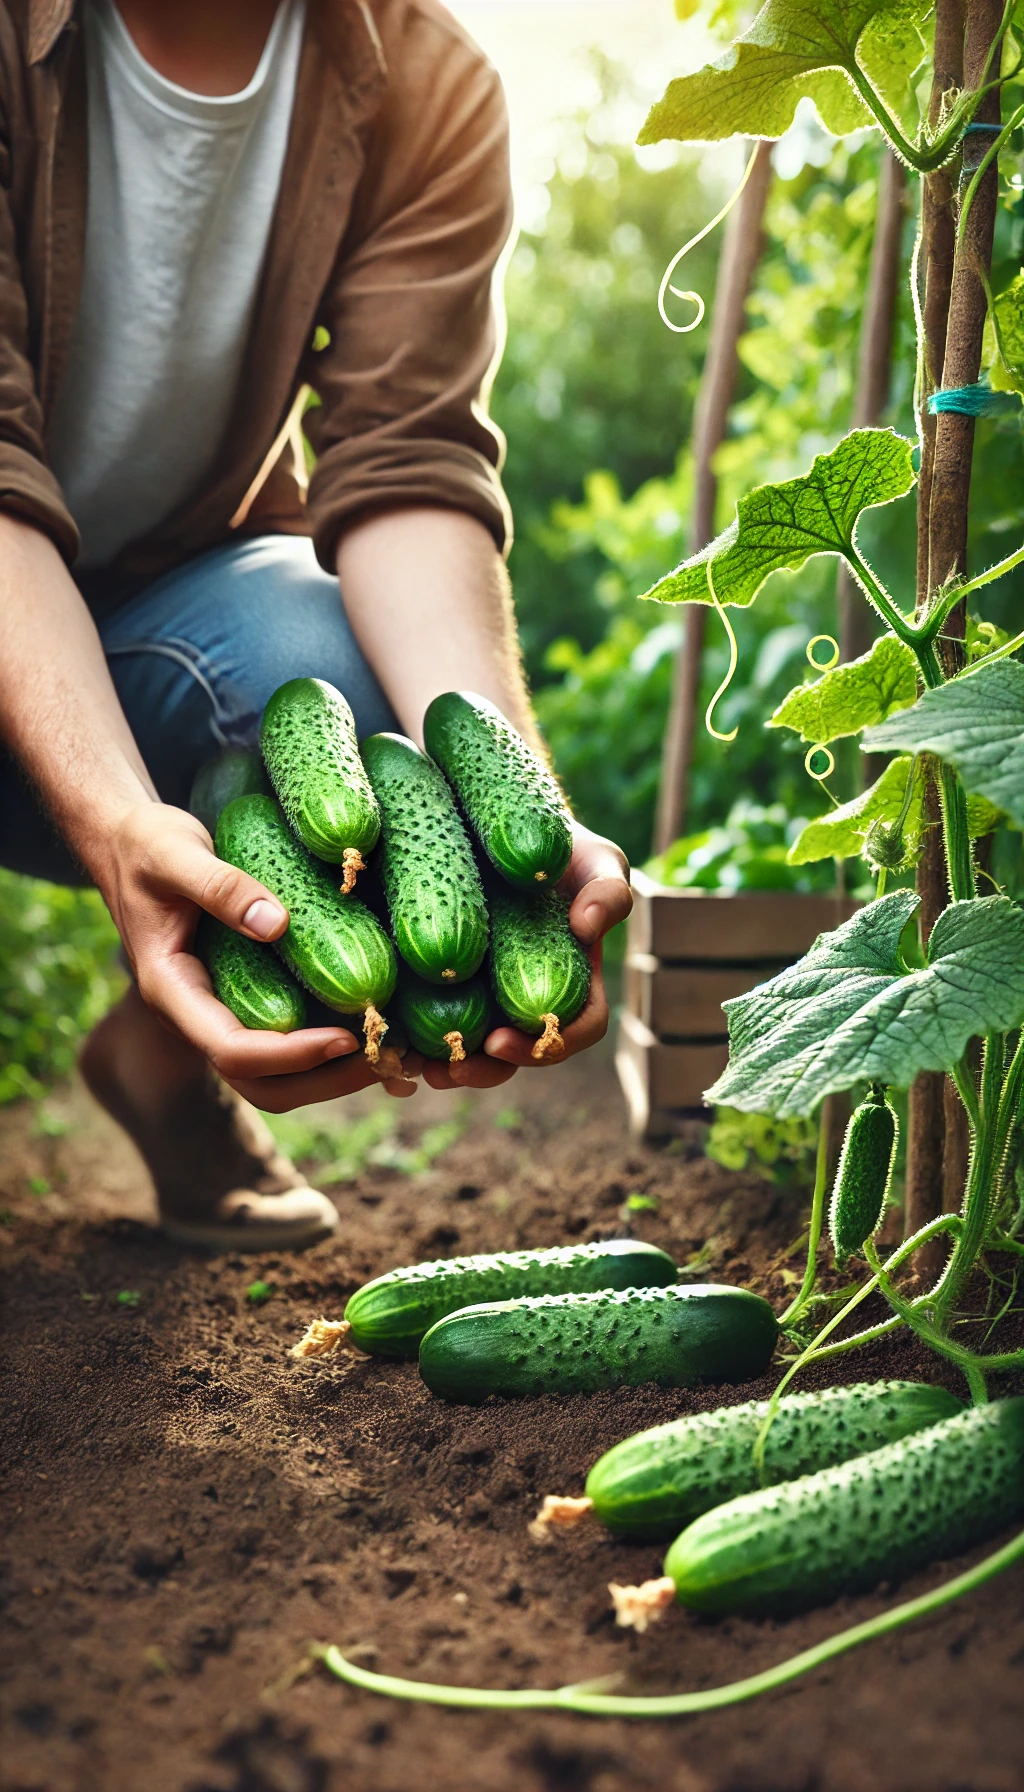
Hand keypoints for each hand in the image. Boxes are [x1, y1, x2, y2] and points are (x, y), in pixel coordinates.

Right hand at [98, 800, 420, 1110]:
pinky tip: (378, 1031)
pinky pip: (284, 1042)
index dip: (291, 1053)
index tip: (346, 1036)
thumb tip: (276, 923)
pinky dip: (328, 1050)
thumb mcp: (173, 852)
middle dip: (323, 1081)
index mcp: (171, 991)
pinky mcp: (242, 998)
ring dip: (332, 1076)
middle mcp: (195, 1015)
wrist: (125, 844)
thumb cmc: (144, 844)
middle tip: (388, 1058)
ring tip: (395, 1055)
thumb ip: (219, 885)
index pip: (230, 1050)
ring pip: (274, 1076)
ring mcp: (218, 1011)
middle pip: (258, 1083)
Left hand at [421, 820, 630, 1091]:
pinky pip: (426, 1017)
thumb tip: (587, 927)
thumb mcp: (596, 860)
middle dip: (484, 1070)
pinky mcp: (439, 979)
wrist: (499, 825)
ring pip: (468, 1045)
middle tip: (453, 1069)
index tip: (504, 1041)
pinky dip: (409, 1035)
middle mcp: (526, 997)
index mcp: (572, 982)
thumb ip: (607, 890)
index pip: (574, 1030)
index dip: (544, 1048)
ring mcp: (483, 992)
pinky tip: (386, 1035)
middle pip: (513, 1053)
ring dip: (444, 1065)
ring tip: (415, 1064)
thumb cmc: (560, 848)